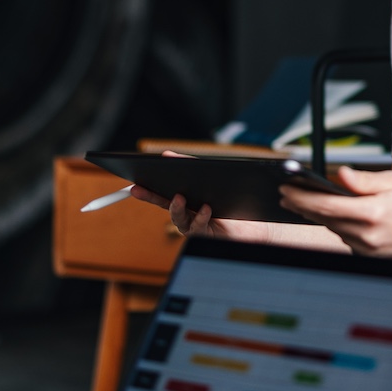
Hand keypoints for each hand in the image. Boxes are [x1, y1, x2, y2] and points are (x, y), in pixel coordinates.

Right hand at [125, 151, 273, 243]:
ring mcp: (196, 226)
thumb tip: (167, 155)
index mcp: (186, 201)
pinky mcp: (208, 235)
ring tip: (179, 196)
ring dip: (177, 208)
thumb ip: (190, 166)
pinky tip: (206, 207)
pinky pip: (200, 226)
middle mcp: (187, 215)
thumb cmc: (232, 200)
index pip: (162, 194)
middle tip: (138, 189)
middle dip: (150, 197)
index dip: (147, 190)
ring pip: (179, 219)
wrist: (257, 222)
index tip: (134, 183)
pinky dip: (202, 216)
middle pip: (165, 205)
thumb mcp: (211, 177)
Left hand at [279, 167, 391, 262]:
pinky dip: (337, 225)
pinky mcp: (369, 256)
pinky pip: (345, 238)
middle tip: (286, 194)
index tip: (286, 188)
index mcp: (371, 214)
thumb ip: (362, 180)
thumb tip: (338, 174)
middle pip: (323, 219)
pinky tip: (332, 214)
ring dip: (317, 215)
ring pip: (333, 229)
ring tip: (302, 201)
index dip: (301, 196)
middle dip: (301, 206)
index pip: (325, 205)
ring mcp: (367, 250)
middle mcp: (367, 236)